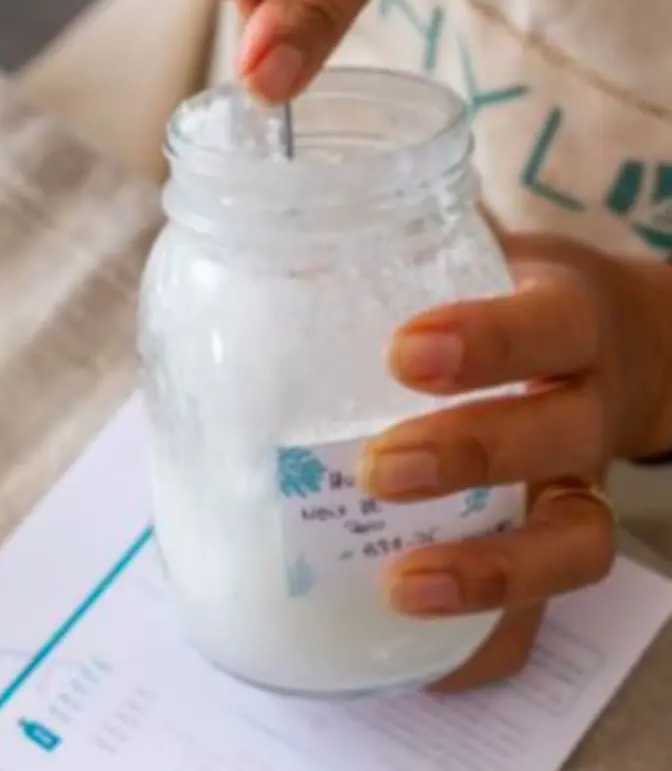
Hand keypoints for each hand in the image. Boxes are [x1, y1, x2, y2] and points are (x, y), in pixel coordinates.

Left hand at [359, 234, 670, 691]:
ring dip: (492, 570)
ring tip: (402, 586)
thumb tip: (260, 220)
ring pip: (574, 541)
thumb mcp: (476, 252)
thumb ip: (393, 239)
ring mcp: (584, 484)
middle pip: (559, 435)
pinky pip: (550, 609)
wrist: (621, 347)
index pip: (547, 325)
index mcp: (564, 322)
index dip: (489, 342)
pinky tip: (424, 660)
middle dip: (473, 454)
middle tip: (379, 467)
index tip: (405, 352)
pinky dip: (493, 639)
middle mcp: (586, 405)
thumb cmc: (513, 297)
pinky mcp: (562, 542)